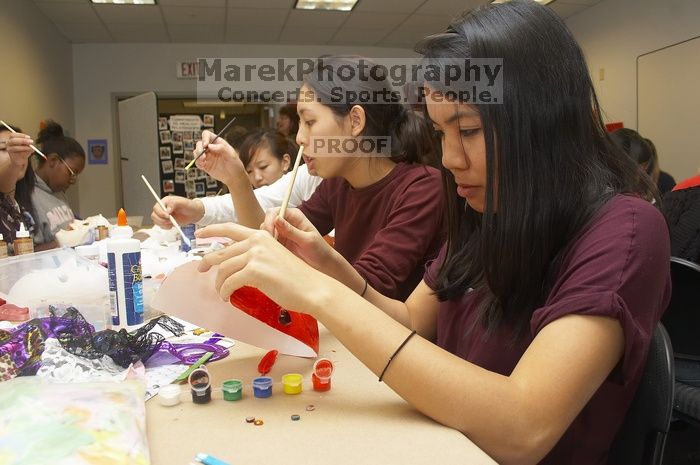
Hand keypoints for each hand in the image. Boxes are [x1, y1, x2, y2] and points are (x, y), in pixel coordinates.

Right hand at [5, 133, 34, 166]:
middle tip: (31, 142)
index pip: (14, 135)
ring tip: (30, 148)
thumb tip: (31, 144)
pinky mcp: (11, 155)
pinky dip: (23, 153)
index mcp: (12, 138)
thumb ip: (28, 144)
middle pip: (13, 140)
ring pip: (15, 147)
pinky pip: (17, 154)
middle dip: (23, 141)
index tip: (29, 137)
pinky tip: (27, 153)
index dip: (21, 135)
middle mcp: (9, 142)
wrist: (20, 159)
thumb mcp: (27, 145)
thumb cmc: (24, 150)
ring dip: (24, 148)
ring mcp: (9, 149)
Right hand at [150, 195, 203, 227]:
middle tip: (170, 221)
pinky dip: (165, 227)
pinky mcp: (166, 221)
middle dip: (161, 220)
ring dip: (163, 224)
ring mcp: (163, 215)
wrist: (193, 213)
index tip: (167, 216)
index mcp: (165, 202)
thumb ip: (173, 203)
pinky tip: (171, 226)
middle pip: (154, 215)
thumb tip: (167, 210)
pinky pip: (161, 226)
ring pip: (156, 221)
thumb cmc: (188, 206)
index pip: (156, 207)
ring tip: (171, 223)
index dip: (160, 213)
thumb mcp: (182, 202)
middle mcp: (162, 208)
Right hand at [194, 130, 245, 185]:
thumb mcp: (232, 155)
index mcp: (217, 142)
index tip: (206, 145)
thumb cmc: (235, 164)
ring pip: (196, 152)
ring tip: (203, 161)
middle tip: (204, 156)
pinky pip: (197, 162)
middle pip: (199, 143)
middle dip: (199, 148)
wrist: (234, 177)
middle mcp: (210, 148)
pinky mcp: (205, 165)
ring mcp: (207, 156)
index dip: (204, 138)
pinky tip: (203, 166)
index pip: (207, 135)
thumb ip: (222, 148)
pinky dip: (197, 163)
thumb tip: (210, 146)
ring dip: (197, 156)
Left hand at [196, 223, 326, 312]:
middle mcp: (257, 242)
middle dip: (208, 261)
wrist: (312, 288)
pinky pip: (229, 282)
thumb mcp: (274, 257)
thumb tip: (235, 263)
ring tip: (221, 292)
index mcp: (262, 235)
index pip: (230, 228)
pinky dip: (225, 291)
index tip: (199, 234)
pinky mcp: (254, 272)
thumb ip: (256, 255)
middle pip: (222, 252)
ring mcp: (255, 256)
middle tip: (201, 269)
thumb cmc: (296, 278)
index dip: (212, 230)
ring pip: (223, 269)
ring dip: (219, 283)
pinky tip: (227, 297)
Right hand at [261, 208, 333, 272]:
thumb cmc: (319, 250)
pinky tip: (274, 254)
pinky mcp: (279, 242)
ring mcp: (281, 232)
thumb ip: (291, 231)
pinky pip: (268, 242)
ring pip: (265, 232)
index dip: (269, 221)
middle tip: (271, 245)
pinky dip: (268, 246)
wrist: (322, 263)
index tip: (270, 235)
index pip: (274, 212)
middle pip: (267, 221)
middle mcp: (286, 221)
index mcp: (294, 215)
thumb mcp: (307, 240)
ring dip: (266, 240)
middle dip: (266, 232)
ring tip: (275, 250)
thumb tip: (276, 219)